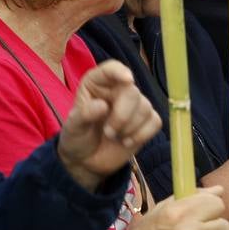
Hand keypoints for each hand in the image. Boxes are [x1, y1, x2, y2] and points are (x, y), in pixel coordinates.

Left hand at [58, 60, 162, 188]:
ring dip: (130, 128)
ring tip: (114, 137)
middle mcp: (117, 89)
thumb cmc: (77, 138)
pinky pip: (155, 121)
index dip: (120, 72)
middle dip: (122, 115)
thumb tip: (102, 105)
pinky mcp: (146, 121)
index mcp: (96, 83)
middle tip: (108, 132)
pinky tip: (127, 142)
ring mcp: (134, 105)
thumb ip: (84, 115)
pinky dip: (142, 135)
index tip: (128, 80)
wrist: (87, 160)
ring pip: (145, 108)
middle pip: (132, 92)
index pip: (111, 69)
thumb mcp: (73, 128)